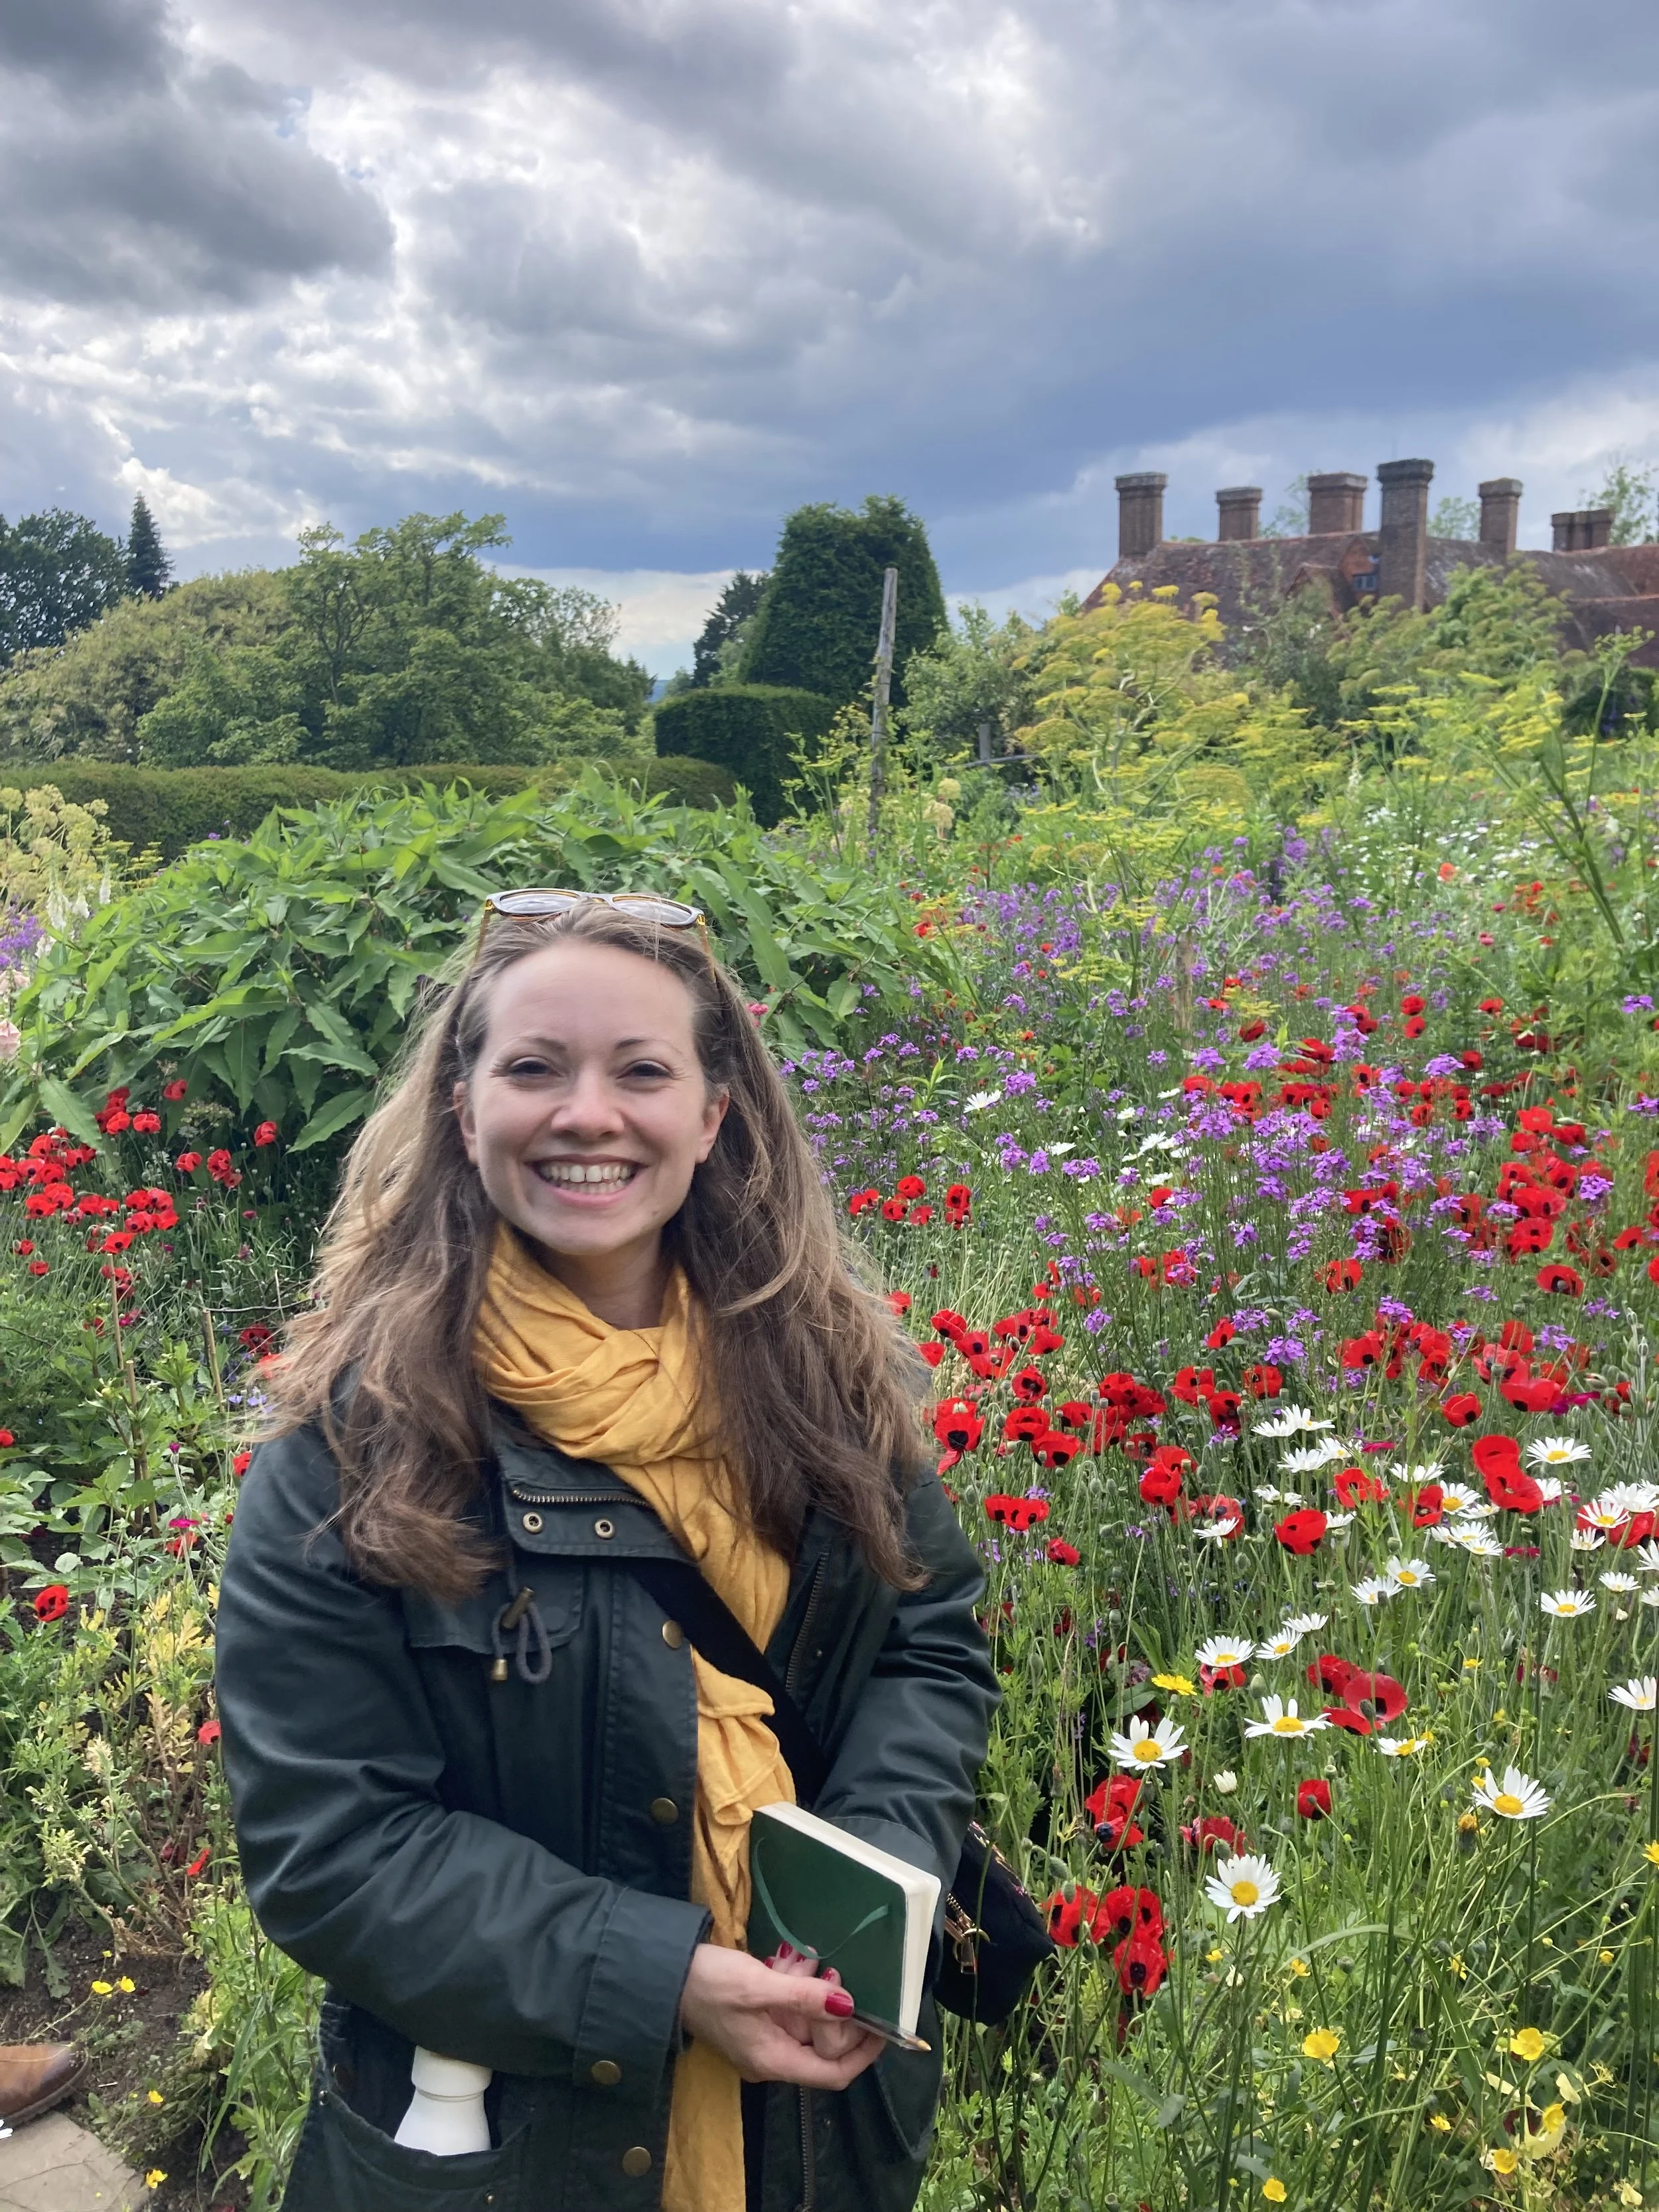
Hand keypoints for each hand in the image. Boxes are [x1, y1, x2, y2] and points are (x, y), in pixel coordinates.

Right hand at [678, 1944, 883, 2087]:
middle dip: (832, 2008)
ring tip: (801, 1961)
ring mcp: (762, 2036)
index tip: (885, 2025)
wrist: (664, 1974)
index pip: (833, 2073)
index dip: (863, 2052)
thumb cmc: (710, 1984)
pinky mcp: (755, 2016)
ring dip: (811, 1990)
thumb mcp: (760, 1987)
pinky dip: (793, 1984)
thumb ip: (805, 1998)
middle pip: (822, 2043)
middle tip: (830, 1972)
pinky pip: (788, 2006)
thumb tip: (849, 2006)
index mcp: (774, 2060)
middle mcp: (772, 2055)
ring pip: (806, 2019)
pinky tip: (784, 1961)